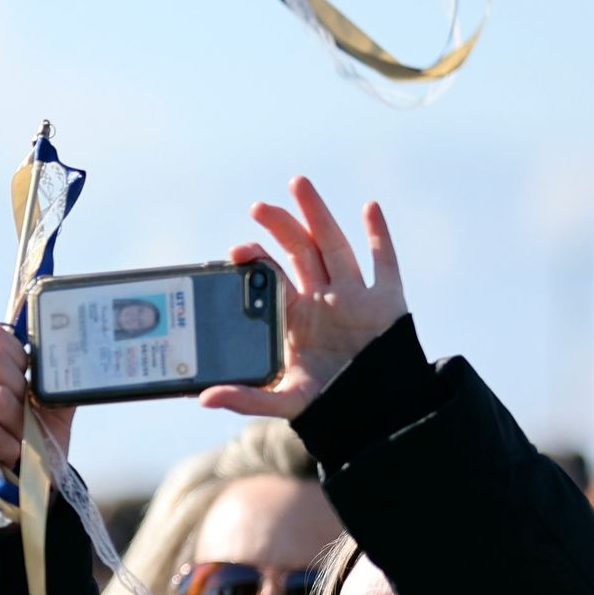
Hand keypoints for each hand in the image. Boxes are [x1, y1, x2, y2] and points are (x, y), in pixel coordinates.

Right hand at [0, 324, 73, 505]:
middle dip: (20, 386)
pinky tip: (9, 458)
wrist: (22, 501)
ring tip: (19, 441)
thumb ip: (54, 383)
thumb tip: (75, 354)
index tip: (28, 383)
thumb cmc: (32, 451)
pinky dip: (10, 447)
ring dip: (20, 424)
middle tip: (24, 416)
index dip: (19, 354)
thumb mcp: (49, 412)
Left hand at [200, 178, 407, 419]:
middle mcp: (324, 299)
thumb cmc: (328, 402)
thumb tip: (204, 399)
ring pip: (334, 246)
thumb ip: (246, 399)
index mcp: (296, 316)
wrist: (374, 409)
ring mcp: (356, 297)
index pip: (273, 278)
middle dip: (281, 226)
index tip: (237, 250)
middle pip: (300, 251)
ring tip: (298, 185)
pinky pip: (385, 262)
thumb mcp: (283, 402)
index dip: (257, 260)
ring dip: (318, 215)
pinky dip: (379, 236)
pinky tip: (369, 208)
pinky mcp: (388, 302)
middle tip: (258, 206)